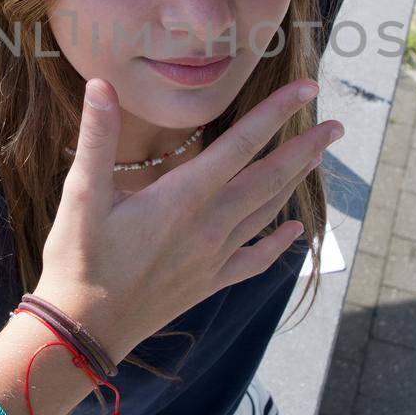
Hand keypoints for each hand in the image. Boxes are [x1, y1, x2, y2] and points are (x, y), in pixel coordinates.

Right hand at [33, 76, 339, 365]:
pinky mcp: (208, 282)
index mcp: (183, 197)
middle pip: (269, 178)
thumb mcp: (81, 195)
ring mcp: (213, 257)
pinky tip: (295, 232)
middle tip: (336, 126)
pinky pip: (254, 259)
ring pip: (267, 213)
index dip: (277, 113)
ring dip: (295, 184)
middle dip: (305, 149)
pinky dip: (279, 243)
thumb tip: (101, 84)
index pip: (242, 144)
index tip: (307, 90)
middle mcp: (209, 225)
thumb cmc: (79, 260)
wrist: (82, 330)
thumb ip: (97, 137)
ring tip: (318, 160)